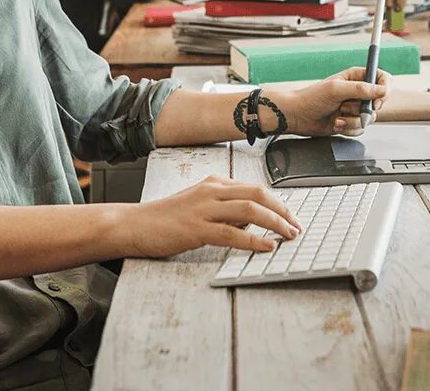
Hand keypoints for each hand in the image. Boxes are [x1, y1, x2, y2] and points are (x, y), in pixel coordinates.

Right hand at [132, 175, 300, 256]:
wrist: (133, 224)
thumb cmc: (166, 219)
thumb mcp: (199, 206)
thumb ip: (224, 209)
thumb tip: (252, 220)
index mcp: (214, 183)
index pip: (255, 188)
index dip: (278, 202)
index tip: (291, 217)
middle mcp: (212, 191)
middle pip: (258, 195)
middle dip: (282, 211)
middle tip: (296, 226)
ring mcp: (204, 208)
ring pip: (250, 210)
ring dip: (275, 223)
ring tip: (288, 236)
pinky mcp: (196, 228)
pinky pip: (232, 233)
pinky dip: (253, 240)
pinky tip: (266, 246)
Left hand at [278, 66, 390, 136]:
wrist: (297, 116)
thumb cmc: (311, 98)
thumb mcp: (336, 89)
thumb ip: (361, 89)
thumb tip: (382, 90)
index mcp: (356, 77)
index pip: (382, 78)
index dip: (384, 89)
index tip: (378, 100)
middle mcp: (358, 92)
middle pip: (379, 102)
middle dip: (365, 109)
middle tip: (349, 108)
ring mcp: (355, 108)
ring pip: (369, 118)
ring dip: (353, 120)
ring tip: (338, 116)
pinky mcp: (350, 122)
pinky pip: (360, 129)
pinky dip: (348, 129)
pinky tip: (336, 123)